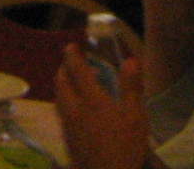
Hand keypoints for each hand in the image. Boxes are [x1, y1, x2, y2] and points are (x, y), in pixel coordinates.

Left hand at [54, 46, 150, 168]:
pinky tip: (76, 108)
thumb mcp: (136, 117)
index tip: (70, 46)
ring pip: (58, 96)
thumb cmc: (125, 147)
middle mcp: (74, 109)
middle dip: (64, 68)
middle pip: (61, 81)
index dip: (72, 55)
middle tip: (74, 64)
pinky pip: (60, 110)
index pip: (76, 70)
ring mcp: (68, 124)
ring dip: (63, 84)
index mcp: (91, 100)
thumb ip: (131, 88)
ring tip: (76, 83)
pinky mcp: (66, 138)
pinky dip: (64, 99)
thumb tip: (131, 60)